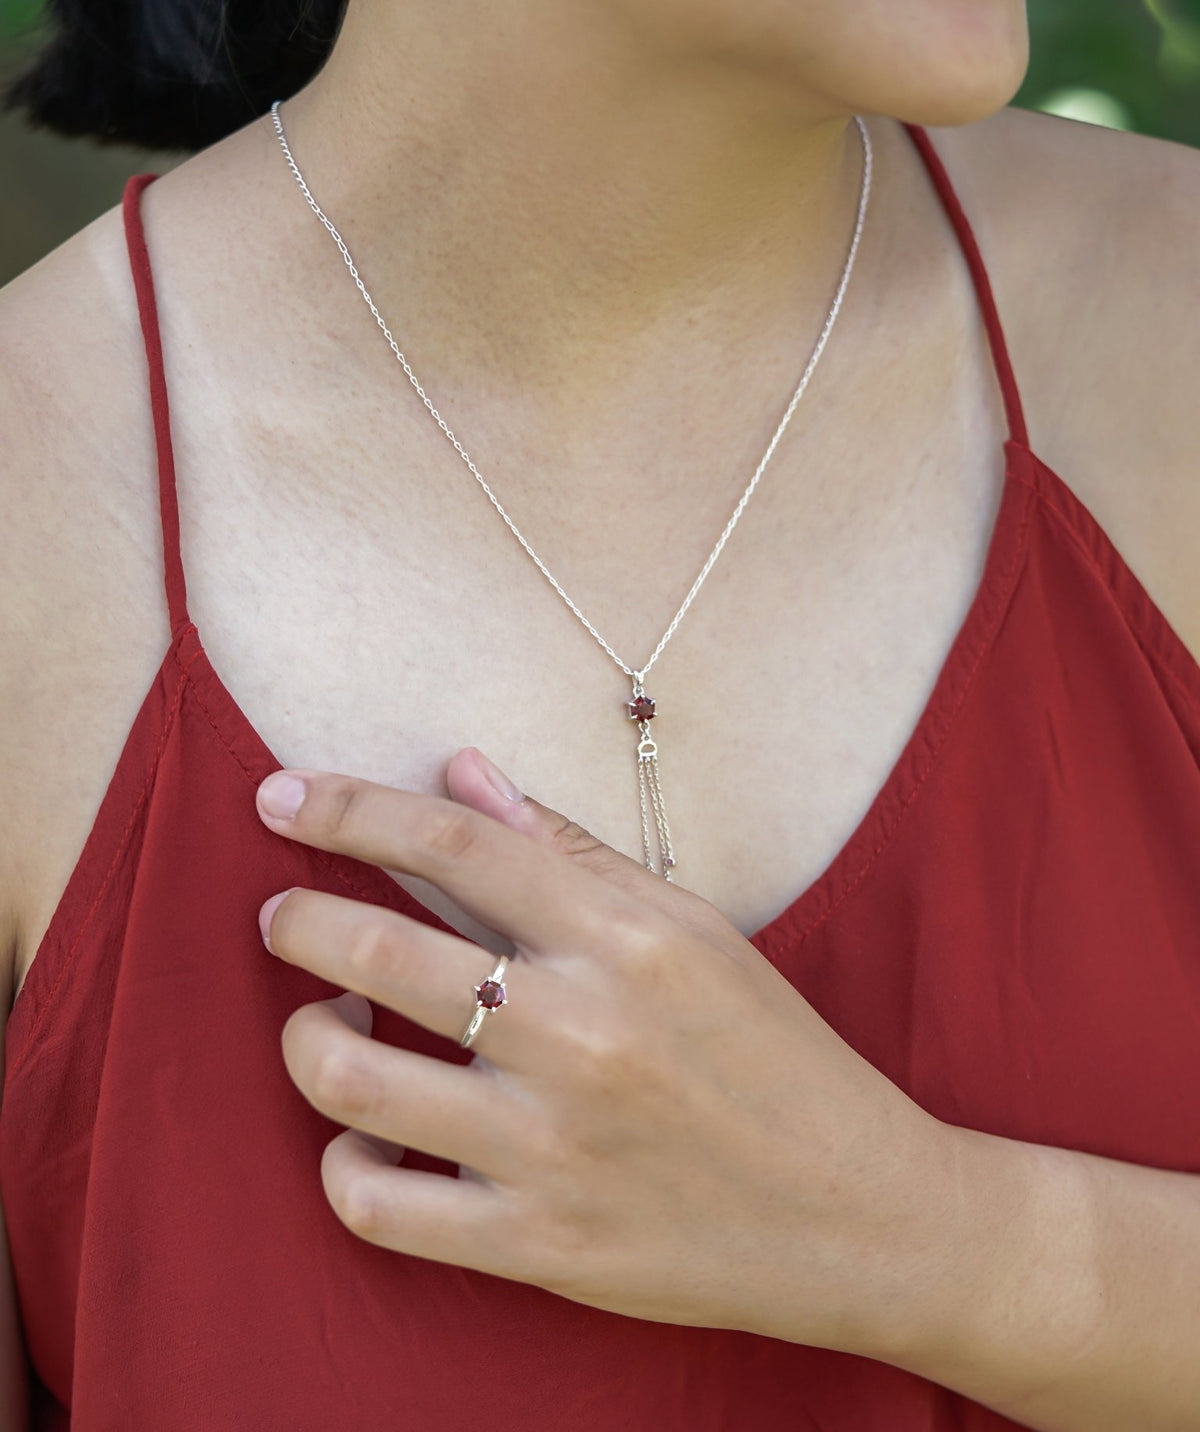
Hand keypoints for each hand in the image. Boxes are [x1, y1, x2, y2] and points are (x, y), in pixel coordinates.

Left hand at [255, 747, 955, 1354]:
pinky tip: (362, 1135)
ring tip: (322, 1021)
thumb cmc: (773, 1052)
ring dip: (307, 1037)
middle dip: (297, 919)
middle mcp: (581, 1034)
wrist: (855, 1215)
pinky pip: (378, 1206)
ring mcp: (552, 1147)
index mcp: (628, 940)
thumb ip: (573, 848)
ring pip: (353, 1080)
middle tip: (281, 915)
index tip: (281, 795)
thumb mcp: (694, 927)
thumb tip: (463, 773)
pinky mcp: (537, 1243)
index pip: (455, 846)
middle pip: (379, 954)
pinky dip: (342, 1162)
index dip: (351, 810)